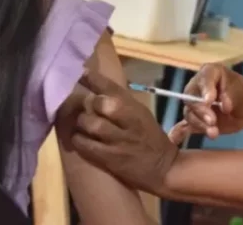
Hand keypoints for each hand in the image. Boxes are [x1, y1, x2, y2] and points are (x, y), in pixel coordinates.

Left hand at [71, 70, 178, 194]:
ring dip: (81, 122)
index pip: (112, 87)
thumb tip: (94, 88)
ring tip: (79, 124)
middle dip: (88, 104)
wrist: (164, 169)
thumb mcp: (140, 114)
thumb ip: (120, 102)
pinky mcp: (111, 159)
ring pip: (92, 125)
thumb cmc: (150, 138)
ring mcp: (119, 141)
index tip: (79, 73)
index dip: (93, 79)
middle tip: (81, 107)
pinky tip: (79, 138)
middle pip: (102, 104)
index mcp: (135, 107)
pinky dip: (78, 140)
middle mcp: (128, 121)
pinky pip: (87, 146)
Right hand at [168, 64, 242, 143]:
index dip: (206, 89)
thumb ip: (232, 97)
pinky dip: (181, 132)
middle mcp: (198, 86)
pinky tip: (177, 139)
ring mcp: (195, 103)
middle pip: (191, 97)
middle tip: (212, 120)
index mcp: (210, 72)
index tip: (210, 100)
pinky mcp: (196, 119)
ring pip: (189, 113)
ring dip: (199, 124)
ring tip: (214, 133)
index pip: (204, 77)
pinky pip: (185, 126)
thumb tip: (223, 107)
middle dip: (201, 110)